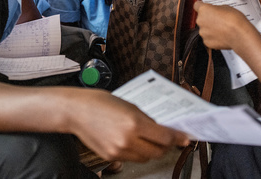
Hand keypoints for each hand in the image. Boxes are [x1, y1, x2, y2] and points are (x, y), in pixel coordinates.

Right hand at [70, 91, 188, 161]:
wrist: (76, 111)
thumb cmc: (100, 102)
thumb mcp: (130, 105)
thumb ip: (147, 118)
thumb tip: (164, 129)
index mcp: (134, 123)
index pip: (165, 137)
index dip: (177, 138)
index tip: (184, 137)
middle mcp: (127, 140)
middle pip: (158, 151)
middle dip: (166, 146)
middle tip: (169, 139)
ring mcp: (118, 151)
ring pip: (146, 157)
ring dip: (152, 150)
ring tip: (150, 140)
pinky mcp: (110, 157)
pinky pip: (132, 159)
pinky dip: (137, 152)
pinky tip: (134, 142)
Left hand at [194, 1, 252, 50]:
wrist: (240, 34)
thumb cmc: (234, 20)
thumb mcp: (226, 7)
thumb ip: (217, 9)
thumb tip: (215, 12)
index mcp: (204, 10)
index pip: (197, 5)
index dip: (202, 6)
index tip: (205, 7)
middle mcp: (200, 21)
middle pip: (201, 18)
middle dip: (208, 18)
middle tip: (219, 19)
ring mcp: (203, 33)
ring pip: (205, 29)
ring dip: (211, 28)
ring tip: (222, 29)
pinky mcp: (207, 42)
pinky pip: (208, 38)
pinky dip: (214, 37)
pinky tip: (222, 36)